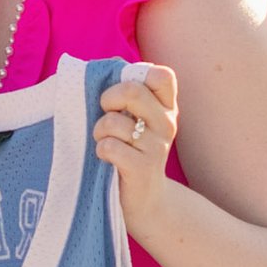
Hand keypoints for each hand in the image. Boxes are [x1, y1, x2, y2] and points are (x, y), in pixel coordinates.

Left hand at [97, 68, 178, 221]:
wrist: (145, 202)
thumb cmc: (131, 152)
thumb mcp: (135, 121)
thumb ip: (126, 94)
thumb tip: (105, 64)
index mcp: (166, 107)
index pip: (161, 75)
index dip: (134, 77)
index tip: (122, 96)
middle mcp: (167, 124)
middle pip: (132, 91)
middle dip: (108, 99)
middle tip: (105, 113)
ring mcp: (157, 147)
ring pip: (113, 121)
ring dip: (99, 131)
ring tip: (105, 142)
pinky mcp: (142, 168)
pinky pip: (109, 146)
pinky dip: (100, 150)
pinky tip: (107, 159)